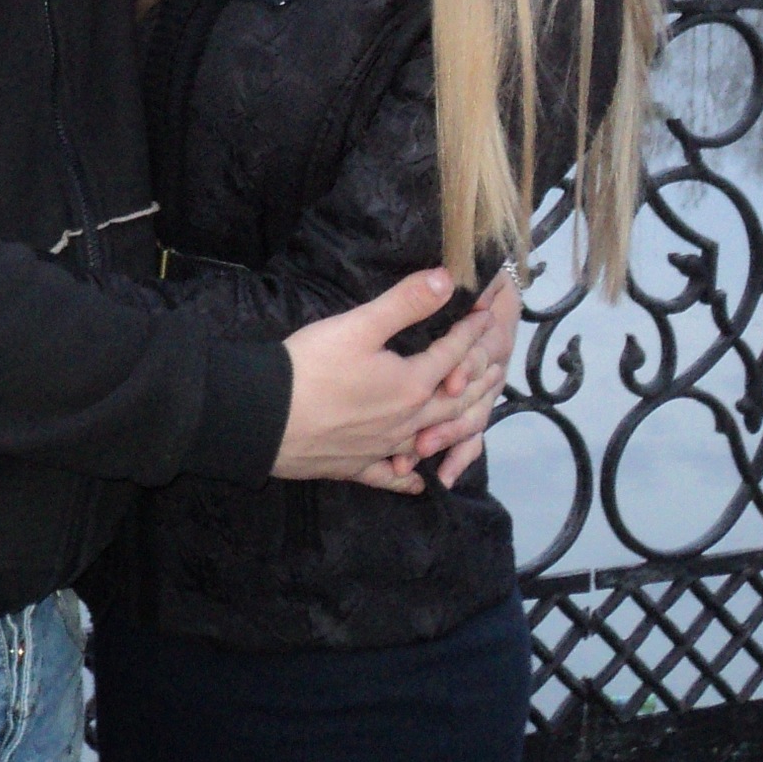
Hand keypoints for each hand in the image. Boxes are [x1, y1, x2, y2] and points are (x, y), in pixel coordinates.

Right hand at [274, 269, 505, 486]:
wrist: (264, 418)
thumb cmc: (311, 367)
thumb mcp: (359, 325)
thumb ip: (405, 303)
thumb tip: (446, 279)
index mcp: (411, 384)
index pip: (451, 354)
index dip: (470, 332)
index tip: (486, 314)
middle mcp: (406, 421)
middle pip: (453, 401)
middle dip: (478, 381)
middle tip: (498, 368)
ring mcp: (383, 448)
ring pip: (431, 439)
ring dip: (457, 426)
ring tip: (473, 418)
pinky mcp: (356, 466)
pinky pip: (391, 476)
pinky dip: (408, 478)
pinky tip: (418, 482)